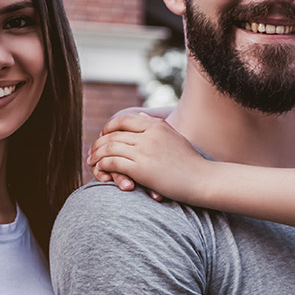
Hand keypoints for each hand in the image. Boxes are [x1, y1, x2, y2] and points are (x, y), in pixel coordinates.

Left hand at [86, 112, 212, 203]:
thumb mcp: (173, 136)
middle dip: (98, 143)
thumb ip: (155, 125)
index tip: (103, 136)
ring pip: (110, 148)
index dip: (109, 128)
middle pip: (113, 134)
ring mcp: (144, 151)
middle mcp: (149, 135)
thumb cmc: (190, 161)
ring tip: (91, 162)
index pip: (123, 120)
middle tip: (91, 152)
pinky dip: (103, 166)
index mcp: (156, 126)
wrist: (203, 180)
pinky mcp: (141, 169)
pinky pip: (113, 163)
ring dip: (97, 155)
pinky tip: (101, 172)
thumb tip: (141, 114)